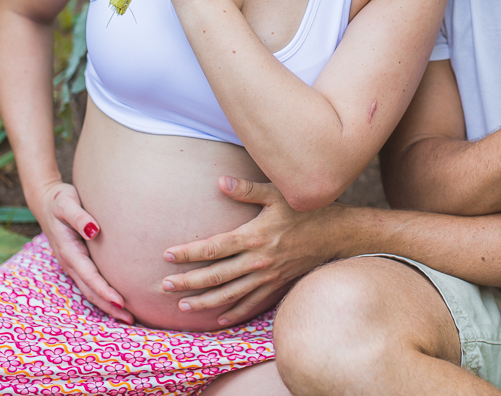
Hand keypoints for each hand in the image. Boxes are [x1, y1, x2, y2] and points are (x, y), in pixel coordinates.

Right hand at [32, 180, 134, 323]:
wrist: (46, 200)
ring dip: (107, 305)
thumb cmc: (60, 200)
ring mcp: (72, 264)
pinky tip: (116, 301)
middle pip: (90, 291)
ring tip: (128, 317)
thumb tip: (94, 230)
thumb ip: (79, 217)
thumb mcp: (67, 203)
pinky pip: (90, 283)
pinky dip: (102, 295)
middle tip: (131, 320)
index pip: (89, 276)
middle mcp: (69, 262)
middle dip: (109, 307)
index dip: (104, 291)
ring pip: (90, 291)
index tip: (121, 303)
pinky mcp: (77, 261)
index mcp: (68, 250)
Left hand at [160, 176, 340, 325]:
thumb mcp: (277, 194)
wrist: (337, 235)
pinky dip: (234, 313)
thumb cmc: (306, 211)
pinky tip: (218, 319)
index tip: (167, 255)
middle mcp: (257, 260)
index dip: (188, 253)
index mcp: (253, 236)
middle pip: (215, 276)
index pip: (213, 248)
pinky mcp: (277, 286)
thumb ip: (247, 189)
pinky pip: (251, 304)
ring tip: (182, 307)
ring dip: (204, 302)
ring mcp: (267, 276)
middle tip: (163, 286)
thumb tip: (220, 181)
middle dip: (187, 282)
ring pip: (229, 295)